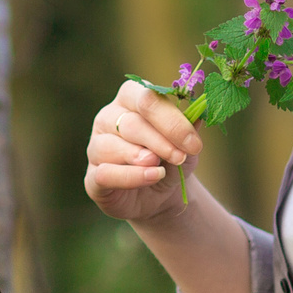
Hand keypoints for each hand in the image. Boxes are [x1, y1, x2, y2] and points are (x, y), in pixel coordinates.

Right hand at [82, 79, 203, 223]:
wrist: (160, 194)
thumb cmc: (170, 159)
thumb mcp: (186, 143)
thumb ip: (189, 127)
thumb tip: (199, 114)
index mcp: (131, 98)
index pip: (147, 99)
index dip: (171, 120)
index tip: (193, 143)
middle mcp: (108, 117)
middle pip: (131, 123)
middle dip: (161, 141)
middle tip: (181, 157)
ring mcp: (96, 146)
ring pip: (113, 146)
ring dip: (142, 157)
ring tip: (161, 168)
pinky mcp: (93, 176)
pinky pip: (106, 173)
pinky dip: (131, 176)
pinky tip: (151, 176)